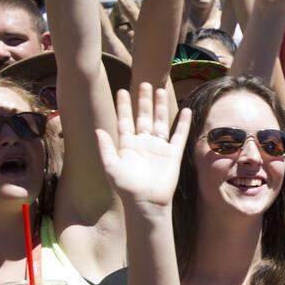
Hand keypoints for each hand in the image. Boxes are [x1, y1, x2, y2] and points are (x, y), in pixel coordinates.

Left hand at [95, 83, 191, 207]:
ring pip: (161, 121)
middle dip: (143, 101)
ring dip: (160, 106)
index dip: (124, 106)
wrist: (147, 201)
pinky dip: (183, 123)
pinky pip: (179, 135)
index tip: (122, 90)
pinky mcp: (173, 153)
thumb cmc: (127, 187)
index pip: (125, 120)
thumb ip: (106, 148)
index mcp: (127, 145)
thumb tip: (98, 130)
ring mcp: (159, 147)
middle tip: (143, 83)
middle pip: (144, 117)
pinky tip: (186, 111)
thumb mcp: (111, 167)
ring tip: (160, 90)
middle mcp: (143, 143)